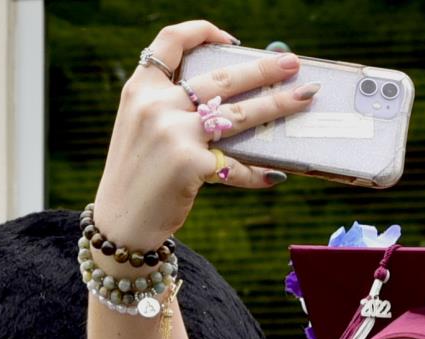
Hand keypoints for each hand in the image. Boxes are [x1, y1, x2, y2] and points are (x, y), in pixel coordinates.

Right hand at [92, 20, 316, 248]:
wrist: (120, 221)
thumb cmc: (137, 175)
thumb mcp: (141, 128)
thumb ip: (170, 106)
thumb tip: (230, 97)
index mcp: (141, 89)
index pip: (171, 41)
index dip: (203, 31)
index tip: (232, 39)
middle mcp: (156, 105)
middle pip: (220, 78)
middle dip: (263, 69)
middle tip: (292, 64)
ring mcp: (173, 134)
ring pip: (237, 114)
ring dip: (277, 106)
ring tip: (304, 98)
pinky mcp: (190, 165)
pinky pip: (235, 166)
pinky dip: (257, 174)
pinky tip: (276, 175)